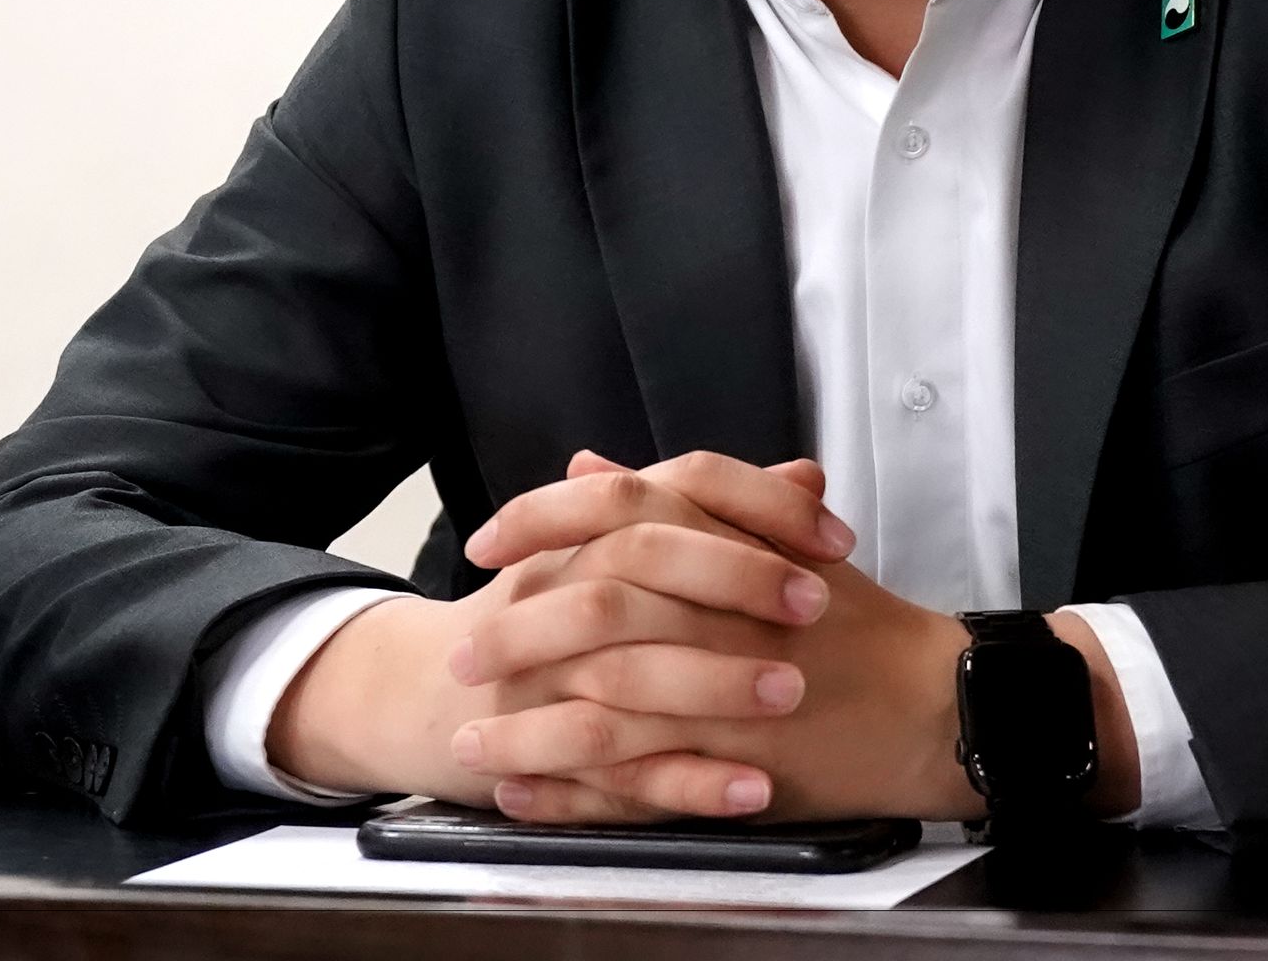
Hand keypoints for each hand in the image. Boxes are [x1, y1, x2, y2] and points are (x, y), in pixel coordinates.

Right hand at [263, 449, 849, 812]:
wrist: (435, 690)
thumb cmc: (554, 614)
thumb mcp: (630, 551)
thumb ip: (719, 516)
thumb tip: (807, 476)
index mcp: (595, 530)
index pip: (676, 485)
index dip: (757, 505)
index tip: (831, 535)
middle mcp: (565, 586)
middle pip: (645, 565)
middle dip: (737, 583)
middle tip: (815, 605)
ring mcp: (550, 672)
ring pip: (629, 670)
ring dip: (714, 683)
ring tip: (788, 696)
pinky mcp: (550, 751)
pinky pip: (620, 771)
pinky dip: (686, 782)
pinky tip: (750, 791)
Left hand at [457, 453, 1138, 826]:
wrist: (940, 701)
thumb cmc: (860, 627)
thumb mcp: (773, 540)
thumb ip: (678, 503)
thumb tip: (588, 465)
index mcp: (733, 541)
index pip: (620, 510)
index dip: (541, 522)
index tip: (486, 542)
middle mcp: (727, 607)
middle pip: (594, 605)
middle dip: (514, 631)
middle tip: (462, 651)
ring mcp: (731, 686)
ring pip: (602, 700)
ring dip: (525, 724)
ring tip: (470, 740)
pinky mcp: (736, 759)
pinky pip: (635, 778)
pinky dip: (570, 791)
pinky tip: (523, 797)